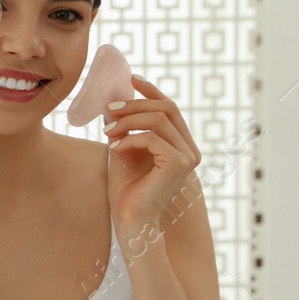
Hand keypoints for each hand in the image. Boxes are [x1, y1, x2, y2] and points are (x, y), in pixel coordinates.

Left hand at [103, 74, 200, 234]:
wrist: (131, 220)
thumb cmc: (127, 191)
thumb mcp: (123, 150)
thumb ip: (123, 129)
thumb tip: (112, 103)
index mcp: (180, 144)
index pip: (170, 108)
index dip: (152, 90)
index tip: (131, 78)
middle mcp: (190, 149)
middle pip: (166, 108)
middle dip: (135, 103)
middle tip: (109, 107)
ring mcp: (188, 156)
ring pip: (158, 120)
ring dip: (129, 121)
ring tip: (108, 131)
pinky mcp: (179, 164)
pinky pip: (153, 138)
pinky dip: (130, 139)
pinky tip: (114, 148)